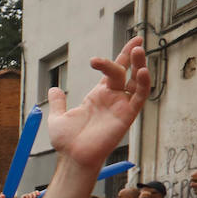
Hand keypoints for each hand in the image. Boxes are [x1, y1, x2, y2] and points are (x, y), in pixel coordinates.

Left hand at [46, 38, 149, 168]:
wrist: (72, 157)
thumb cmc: (67, 142)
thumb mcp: (58, 117)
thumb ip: (58, 102)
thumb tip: (54, 89)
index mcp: (98, 96)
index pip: (113, 71)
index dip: (122, 56)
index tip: (131, 41)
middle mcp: (112, 98)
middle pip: (126, 72)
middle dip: (132, 56)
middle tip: (137, 40)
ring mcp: (120, 106)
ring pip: (136, 82)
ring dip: (139, 65)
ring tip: (138, 49)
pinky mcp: (127, 115)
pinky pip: (139, 97)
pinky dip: (143, 84)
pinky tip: (142, 71)